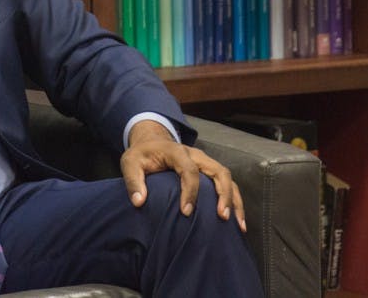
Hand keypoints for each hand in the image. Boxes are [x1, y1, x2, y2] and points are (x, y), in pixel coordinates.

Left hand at [120, 120, 246, 232]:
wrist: (151, 143)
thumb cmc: (141, 155)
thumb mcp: (130, 163)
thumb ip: (133, 181)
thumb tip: (139, 202)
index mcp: (176, 151)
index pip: (189, 170)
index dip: (190, 191)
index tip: (186, 212)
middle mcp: (196, 155)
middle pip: (218, 171)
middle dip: (223, 194)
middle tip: (222, 216)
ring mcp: (205, 162)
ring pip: (227, 177)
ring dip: (234, 200)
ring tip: (238, 225)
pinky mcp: (209, 171)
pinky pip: (227, 183)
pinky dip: (234, 201)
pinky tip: (237, 221)